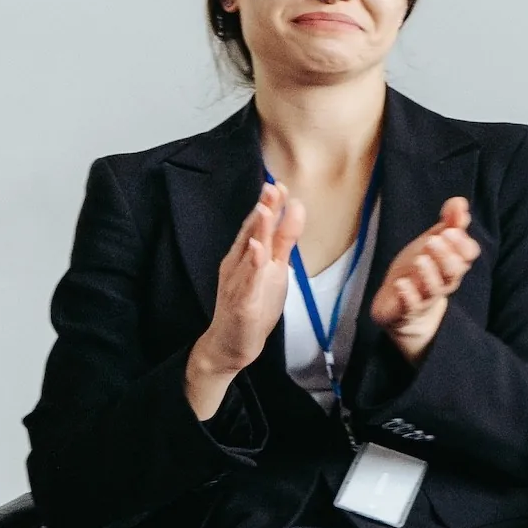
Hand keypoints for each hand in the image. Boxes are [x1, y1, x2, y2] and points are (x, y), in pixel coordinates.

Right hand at [186, 182, 302, 410]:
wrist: (231, 343)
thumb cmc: (252, 304)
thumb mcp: (274, 268)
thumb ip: (284, 240)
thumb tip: (296, 208)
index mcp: (245, 256)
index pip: (257, 226)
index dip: (268, 205)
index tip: (280, 184)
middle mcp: (238, 266)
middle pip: (251, 234)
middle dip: (262, 211)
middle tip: (272, 187)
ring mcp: (238, 284)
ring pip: (248, 254)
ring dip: (256, 231)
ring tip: (265, 209)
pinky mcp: (242, 304)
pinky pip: (247, 283)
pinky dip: (252, 266)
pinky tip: (258, 250)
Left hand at [366, 195, 477, 359]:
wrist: (399, 305)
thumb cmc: (419, 270)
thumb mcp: (432, 241)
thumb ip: (448, 222)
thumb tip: (460, 202)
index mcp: (452, 263)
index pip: (468, 255)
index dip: (462, 244)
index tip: (451, 230)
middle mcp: (444, 280)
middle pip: (454, 271)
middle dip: (446, 256)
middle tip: (433, 241)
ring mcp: (427, 296)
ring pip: (435, 288)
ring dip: (429, 273)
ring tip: (420, 259)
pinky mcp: (408, 309)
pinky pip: (412, 305)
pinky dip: (408, 295)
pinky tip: (401, 284)